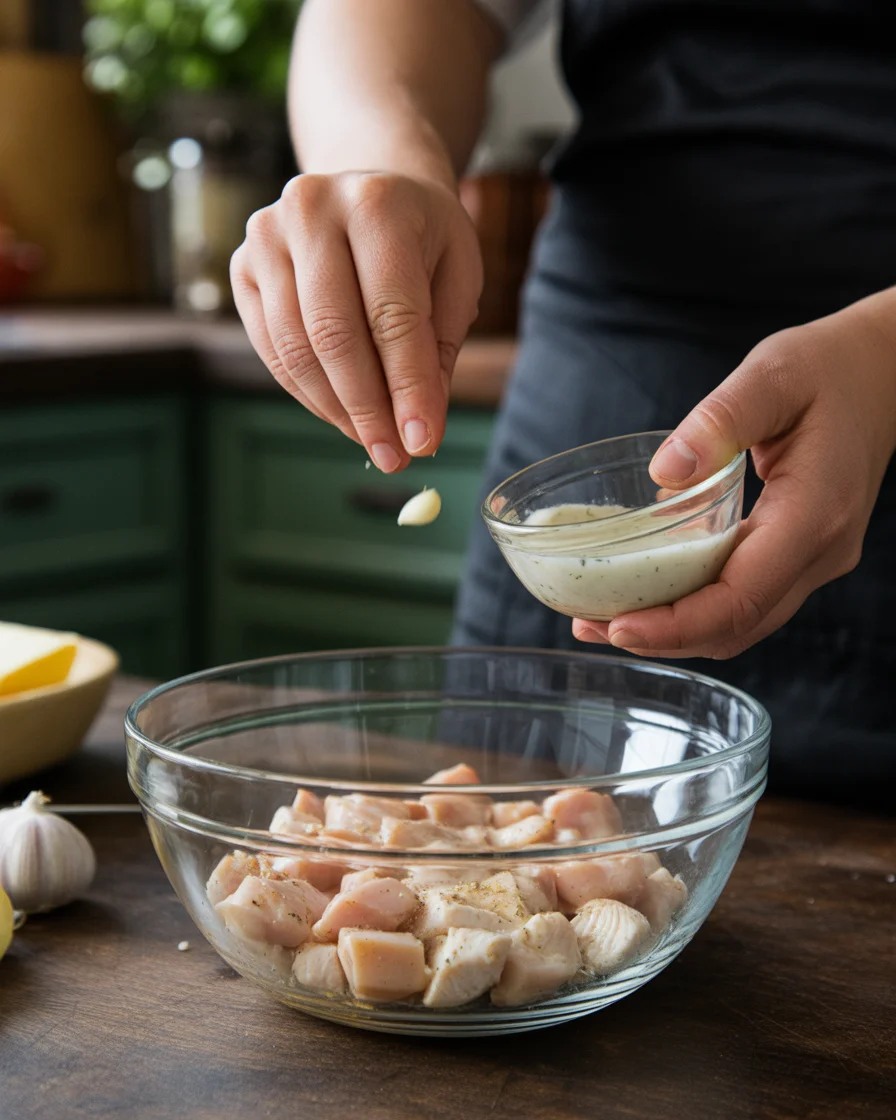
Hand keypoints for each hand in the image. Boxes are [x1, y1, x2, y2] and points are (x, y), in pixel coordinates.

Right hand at [231, 171, 482, 470]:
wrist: (369, 190)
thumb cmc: (422, 239)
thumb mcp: (455, 278)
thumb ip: (439, 349)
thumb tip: (418, 430)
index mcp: (377, 203)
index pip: (392, 315)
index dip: (408, 387)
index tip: (423, 442)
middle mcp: (311, 209)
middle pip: (334, 335)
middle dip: (368, 409)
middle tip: (394, 456)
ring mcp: (267, 236)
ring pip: (296, 349)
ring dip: (336, 410)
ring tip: (374, 442)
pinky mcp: (242, 267)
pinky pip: (272, 350)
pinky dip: (308, 393)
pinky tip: (342, 414)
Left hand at [573, 292, 895, 657]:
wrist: (884, 374)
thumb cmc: (828, 369)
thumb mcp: (772, 375)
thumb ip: (721, 419)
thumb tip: (664, 473)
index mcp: (814, 514)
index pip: (741, 597)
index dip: (677, 624)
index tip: (618, 627)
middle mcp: (820, 551)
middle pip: (737, 625)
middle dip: (662, 637)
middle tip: (591, 626)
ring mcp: (815, 560)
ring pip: (742, 623)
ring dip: (675, 631)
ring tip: (603, 620)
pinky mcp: (801, 556)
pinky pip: (746, 601)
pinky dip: (695, 610)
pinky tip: (649, 596)